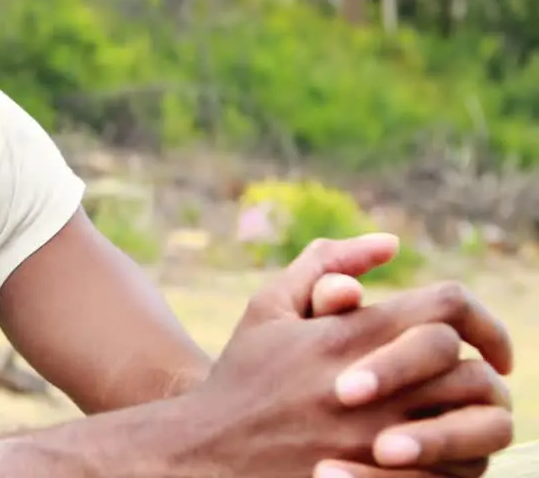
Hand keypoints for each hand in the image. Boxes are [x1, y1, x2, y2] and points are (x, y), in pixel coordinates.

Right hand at [185, 235, 513, 476]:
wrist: (208, 452)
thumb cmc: (243, 377)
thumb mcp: (269, 308)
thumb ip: (325, 264)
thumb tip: (388, 244)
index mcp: (349, 337)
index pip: (449, 307)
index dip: (484, 320)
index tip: (491, 347)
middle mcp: (372, 389)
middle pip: (471, 370)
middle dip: (483, 375)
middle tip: (481, 384)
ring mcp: (378, 443)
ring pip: (472, 427)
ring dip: (473, 422)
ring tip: (459, 422)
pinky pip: (455, 475)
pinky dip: (458, 464)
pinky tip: (438, 457)